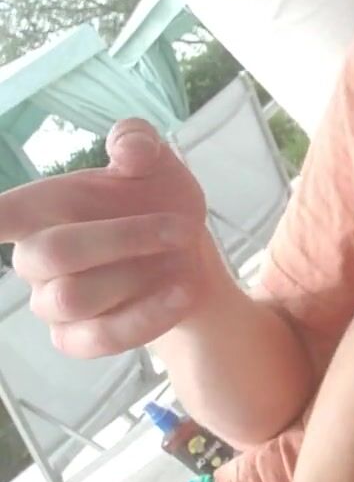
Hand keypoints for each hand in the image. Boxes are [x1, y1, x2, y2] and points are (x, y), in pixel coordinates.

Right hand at [0, 118, 216, 356]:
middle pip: (53, 254)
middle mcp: (36, 258)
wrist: (190, 255)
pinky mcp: (79, 338)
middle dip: (124, 238)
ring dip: (136, 277)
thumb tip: (129, 146)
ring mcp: (53, 303)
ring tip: (180, 257)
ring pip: (74, 298)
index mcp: (41, 208)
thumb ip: (138, 142)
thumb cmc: (156, 200)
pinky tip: (181, 293)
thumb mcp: (156, 163)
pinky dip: (146, 317)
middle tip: (180, 229)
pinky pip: (100, 338)